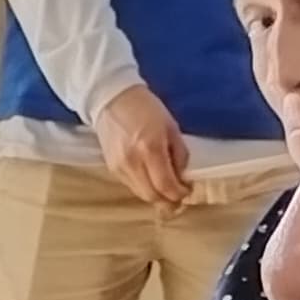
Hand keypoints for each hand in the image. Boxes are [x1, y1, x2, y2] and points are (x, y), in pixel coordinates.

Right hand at [89, 84, 192, 211]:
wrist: (111, 99)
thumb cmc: (146, 108)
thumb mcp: (171, 127)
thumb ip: (179, 155)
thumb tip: (182, 178)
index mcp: (150, 149)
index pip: (166, 186)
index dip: (180, 194)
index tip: (188, 190)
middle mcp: (133, 162)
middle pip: (153, 196)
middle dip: (169, 201)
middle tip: (179, 195)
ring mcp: (120, 167)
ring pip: (142, 195)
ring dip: (157, 196)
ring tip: (167, 188)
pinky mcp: (112, 169)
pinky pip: (132, 187)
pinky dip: (145, 187)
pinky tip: (151, 179)